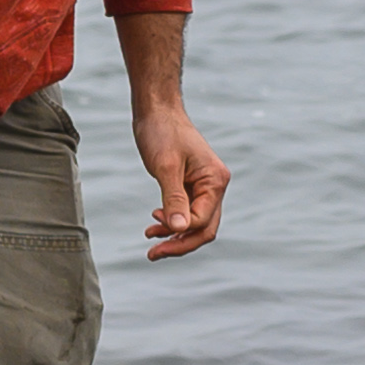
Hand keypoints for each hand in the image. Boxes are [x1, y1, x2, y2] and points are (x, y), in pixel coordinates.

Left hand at [131, 95, 229, 257]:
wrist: (157, 110)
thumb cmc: (162, 133)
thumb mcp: (166, 167)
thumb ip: (174, 199)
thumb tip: (178, 230)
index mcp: (215, 181)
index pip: (202, 220)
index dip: (179, 233)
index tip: (152, 233)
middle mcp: (214, 186)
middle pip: (204, 227)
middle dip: (180, 242)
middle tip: (153, 254)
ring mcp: (204, 186)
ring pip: (195, 222)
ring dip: (175, 233)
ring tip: (149, 235)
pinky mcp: (191, 184)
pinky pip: (187, 211)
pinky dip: (173, 220)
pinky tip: (156, 220)